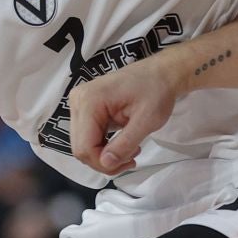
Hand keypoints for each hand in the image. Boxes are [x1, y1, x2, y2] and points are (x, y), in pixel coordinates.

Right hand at [67, 56, 184, 174]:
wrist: (159, 73)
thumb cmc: (156, 92)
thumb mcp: (146, 121)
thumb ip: (125, 144)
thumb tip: (106, 164)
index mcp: (89, 101)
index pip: (84, 147)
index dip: (104, 163)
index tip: (130, 161)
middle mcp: (77, 101)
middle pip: (80, 148)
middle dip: (105, 161)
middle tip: (132, 158)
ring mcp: (78, 104)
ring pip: (83, 145)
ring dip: (104, 155)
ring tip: (130, 149)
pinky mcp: (84, 108)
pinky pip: (87, 136)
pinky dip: (103, 146)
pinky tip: (121, 143)